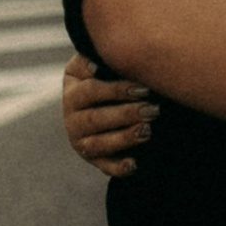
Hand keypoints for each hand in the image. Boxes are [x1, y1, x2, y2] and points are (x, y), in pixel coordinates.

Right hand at [63, 49, 155, 178]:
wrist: (106, 101)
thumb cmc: (109, 75)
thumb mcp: (99, 63)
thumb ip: (99, 57)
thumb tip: (97, 62)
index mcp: (73, 93)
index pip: (92, 91)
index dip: (117, 90)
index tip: (144, 88)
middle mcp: (72, 119)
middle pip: (97, 119)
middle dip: (126, 114)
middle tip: (153, 110)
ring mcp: (82, 141)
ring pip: (100, 144)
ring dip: (124, 138)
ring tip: (148, 131)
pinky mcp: (95, 159)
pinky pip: (105, 166)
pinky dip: (119, 168)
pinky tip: (135, 165)